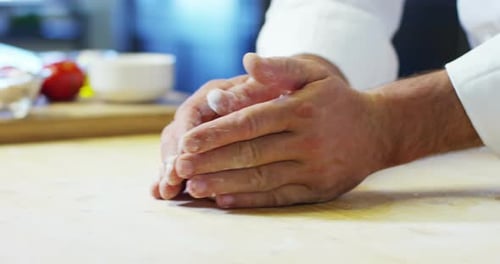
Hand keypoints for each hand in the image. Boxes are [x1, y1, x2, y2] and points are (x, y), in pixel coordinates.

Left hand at [175, 56, 390, 207]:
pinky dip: (250, 200)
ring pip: (261, 177)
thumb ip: (279, 68)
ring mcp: (313, 168)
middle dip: (211, 160)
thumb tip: (246, 62)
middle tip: (180, 166)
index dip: (216, 133)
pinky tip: (224, 199)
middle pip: (250, 152)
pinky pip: (278, 196)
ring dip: (224, 183)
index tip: (187, 141)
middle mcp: (308, 140)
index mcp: (301, 109)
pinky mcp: (318, 190)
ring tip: (194, 187)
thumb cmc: (336, 100)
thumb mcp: (313, 74)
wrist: (377, 131)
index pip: (250, 122)